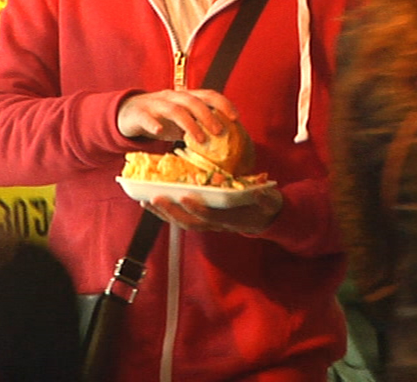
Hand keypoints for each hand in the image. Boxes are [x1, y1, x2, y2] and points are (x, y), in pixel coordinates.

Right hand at [116, 89, 237, 142]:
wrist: (127, 113)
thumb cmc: (161, 117)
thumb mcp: (182, 120)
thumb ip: (199, 125)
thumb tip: (225, 141)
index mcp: (186, 97)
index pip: (208, 95)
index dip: (223, 104)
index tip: (236, 118)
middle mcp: (173, 97)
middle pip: (193, 101)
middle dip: (208, 116)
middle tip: (220, 132)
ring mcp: (156, 104)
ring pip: (174, 109)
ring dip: (189, 124)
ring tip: (199, 139)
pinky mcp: (139, 114)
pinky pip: (147, 117)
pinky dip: (154, 124)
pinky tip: (161, 132)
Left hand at [145, 186, 282, 234]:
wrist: (264, 218)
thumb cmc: (264, 205)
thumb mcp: (269, 200)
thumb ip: (265, 198)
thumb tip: (261, 193)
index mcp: (232, 218)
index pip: (212, 217)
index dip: (198, 209)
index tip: (186, 198)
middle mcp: (217, 224)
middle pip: (191, 222)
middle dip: (172, 212)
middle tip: (156, 199)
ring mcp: (209, 223)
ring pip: (183, 222)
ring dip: (164, 214)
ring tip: (147, 202)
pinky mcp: (202, 219)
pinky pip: (182, 219)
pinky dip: (167, 213)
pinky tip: (154, 203)